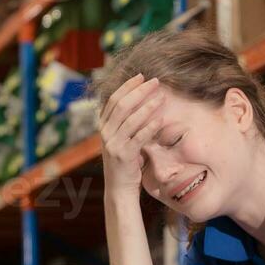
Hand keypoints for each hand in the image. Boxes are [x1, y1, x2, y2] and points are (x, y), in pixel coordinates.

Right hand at [99, 73, 165, 197]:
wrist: (119, 187)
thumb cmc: (125, 161)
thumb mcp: (121, 138)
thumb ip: (125, 121)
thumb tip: (140, 99)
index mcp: (103, 125)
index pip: (114, 99)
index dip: (128, 86)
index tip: (141, 76)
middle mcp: (105, 132)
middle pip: (122, 104)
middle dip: (140, 91)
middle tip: (155, 82)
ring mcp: (113, 144)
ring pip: (130, 119)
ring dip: (147, 106)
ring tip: (161, 97)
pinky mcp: (124, 155)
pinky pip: (138, 137)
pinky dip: (150, 126)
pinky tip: (160, 119)